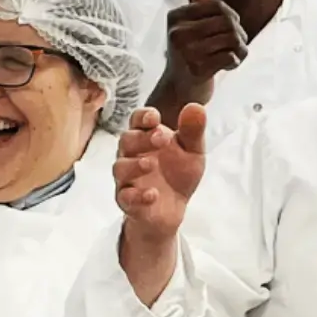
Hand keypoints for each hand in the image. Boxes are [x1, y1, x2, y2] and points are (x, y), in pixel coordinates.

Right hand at [112, 103, 206, 304]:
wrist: (173, 210)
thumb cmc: (177, 174)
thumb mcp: (192, 151)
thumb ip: (193, 131)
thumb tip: (197, 106)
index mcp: (146, 137)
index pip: (137, 120)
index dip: (143, 116)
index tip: (155, 117)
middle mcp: (132, 155)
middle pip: (126, 140)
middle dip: (142, 138)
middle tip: (161, 139)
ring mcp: (127, 179)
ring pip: (120, 168)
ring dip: (134, 165)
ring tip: (151, 165)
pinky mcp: (128, 201)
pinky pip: (125, 197)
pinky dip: (138, 196)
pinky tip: (153, 194)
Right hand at [157, 0, 249, 109]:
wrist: (179, 90)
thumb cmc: (189, 53)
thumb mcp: (191, 24)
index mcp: (175, 17)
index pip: (217, 5)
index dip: (231, 15)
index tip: (231, 27)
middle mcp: (177, 32)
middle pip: (227, 21)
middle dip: (239, 33)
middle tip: (237, 44)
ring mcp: (186, 52)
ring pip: (231, 39)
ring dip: (240, 48)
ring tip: (235, 54)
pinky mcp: (197, 70)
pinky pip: (230, 57)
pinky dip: (236, 61)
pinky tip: (230, 65)